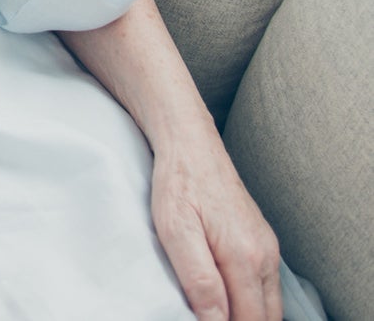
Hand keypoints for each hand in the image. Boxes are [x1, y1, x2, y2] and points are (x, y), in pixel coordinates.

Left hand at [151, 138, 280, 320]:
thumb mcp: (176, 230)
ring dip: (248, 316)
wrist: (190, 142)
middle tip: (206, 316)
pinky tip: (227, 297)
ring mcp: (267, 248)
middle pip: (265, 318)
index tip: (201, 320)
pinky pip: (265, 286)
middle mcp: (265, 255)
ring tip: (214, 310)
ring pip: (269, 305)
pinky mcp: (262, 241)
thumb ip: (199, 279)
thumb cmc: (178, 182)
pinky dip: (252, 300)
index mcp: (245, 257)